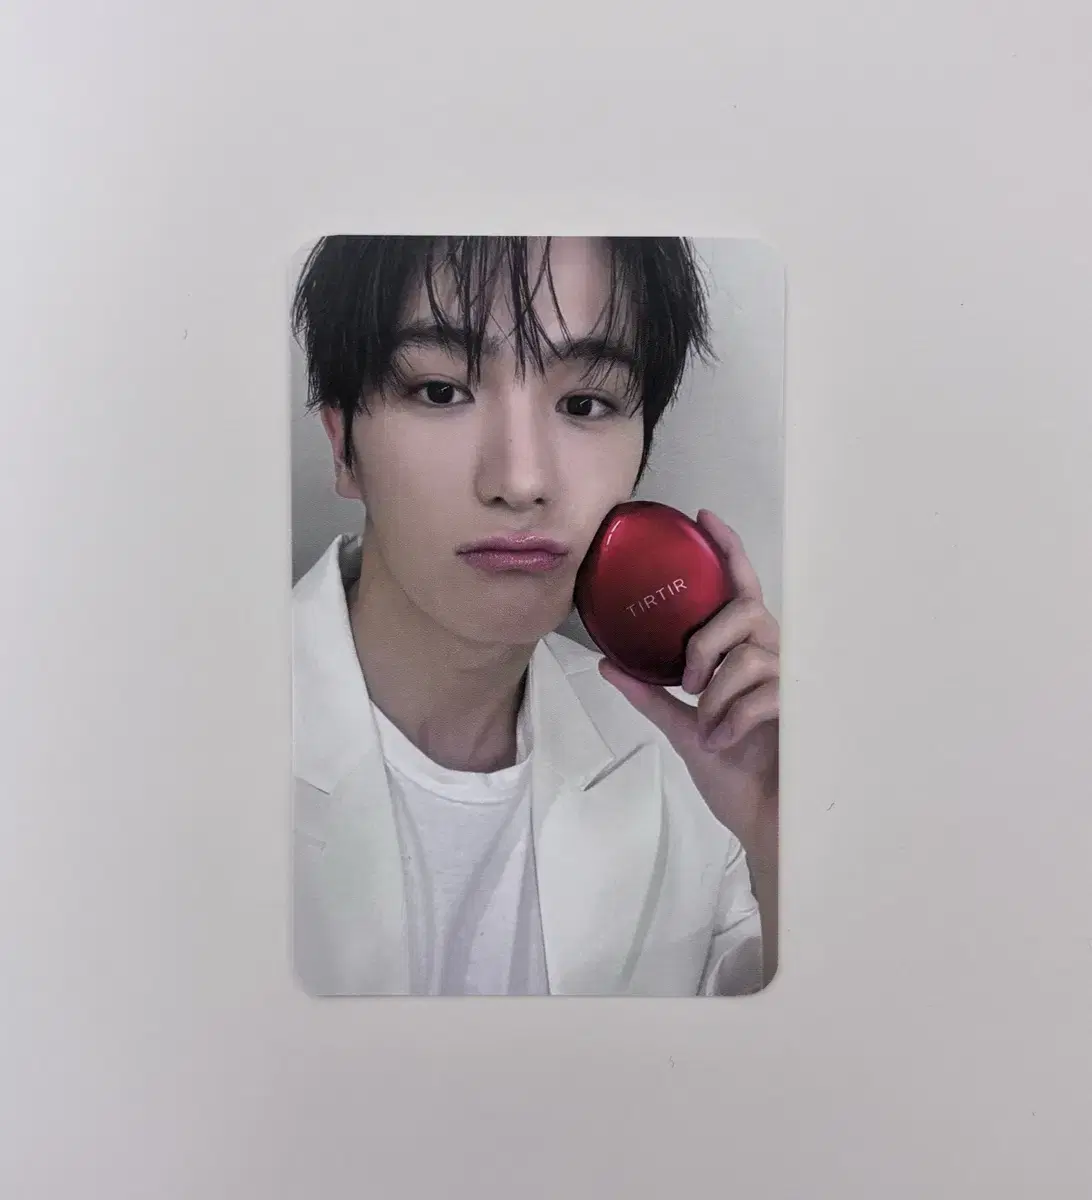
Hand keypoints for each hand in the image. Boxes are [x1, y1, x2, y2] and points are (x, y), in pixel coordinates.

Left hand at [598, 510, 779, 870]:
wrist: (765, 820)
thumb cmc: (735, 772)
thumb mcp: (682, 729)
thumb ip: (650, 694)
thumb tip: (608, 664)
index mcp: (746, 655)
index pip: (740, 591)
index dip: (727, 551)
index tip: (704, 516)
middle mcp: (773, 657)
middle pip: (745, 610)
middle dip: (707, 640)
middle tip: (688, 679)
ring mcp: (792, 681)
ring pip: (750, 654)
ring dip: (719, 694)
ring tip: (710, 726)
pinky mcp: (804, 709)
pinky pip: (762, 695)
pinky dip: (732, 720)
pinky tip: (723, 742)